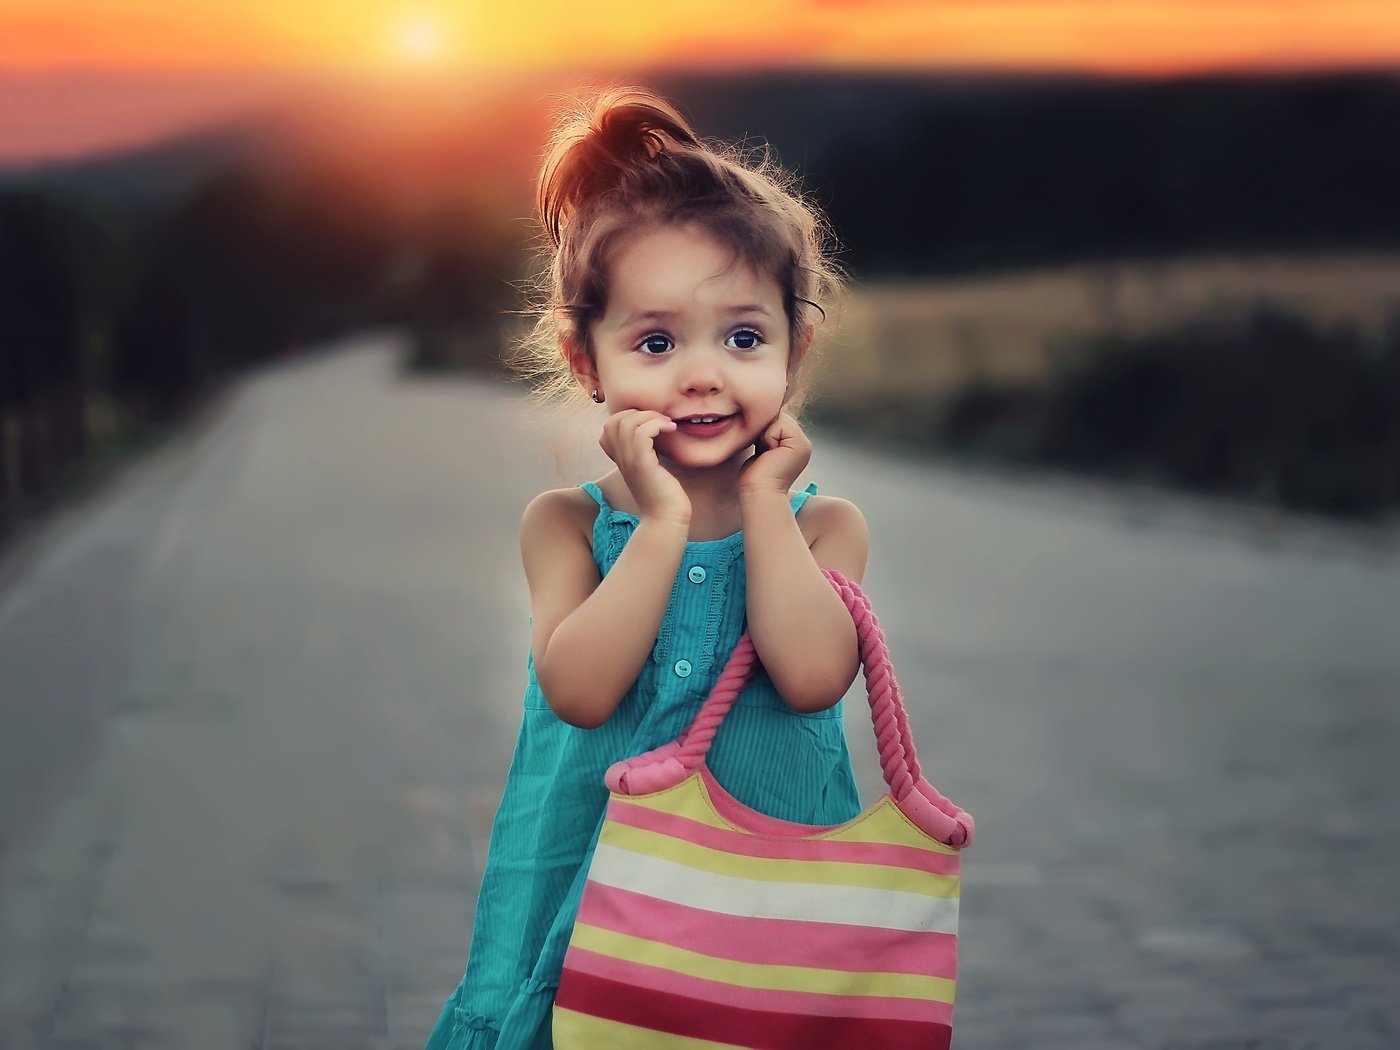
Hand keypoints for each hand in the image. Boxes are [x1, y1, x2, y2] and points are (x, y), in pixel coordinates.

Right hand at [599, 410, 690, 525]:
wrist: (667, 519)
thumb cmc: (665, 496)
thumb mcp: (653, 469)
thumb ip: (649, 452)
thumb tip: (659, 433)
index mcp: (622, 459)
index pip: (608, 427)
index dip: (628, 417)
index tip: (652, 424)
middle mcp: (621, 459)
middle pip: (613, 420)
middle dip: (639, 412)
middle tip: (661, 421)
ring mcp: (630, 462)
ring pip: (626, 423)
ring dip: (650, 416)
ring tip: (668, 425)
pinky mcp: (642, 465)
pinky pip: (641, 433)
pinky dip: (657, 424)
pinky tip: (671, 430)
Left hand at [739, 412, 811, 496]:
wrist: (758, 491)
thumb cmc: (755, 475)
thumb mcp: (763, 448)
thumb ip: (769, 432)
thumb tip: (764, 414)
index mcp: (796, 445)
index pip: (777, 421)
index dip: (764, 431)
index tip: (762, 452)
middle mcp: (803, 444)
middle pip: (778, 417)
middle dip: (765, 431)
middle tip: (764, 453)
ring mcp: (804, 444)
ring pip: (778, 419)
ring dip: (766, 434)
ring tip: (766, 453)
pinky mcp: (800, 445)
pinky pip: (779, 425)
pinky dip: (768, 437)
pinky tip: (769, 453)